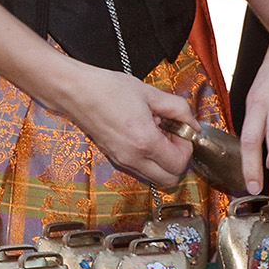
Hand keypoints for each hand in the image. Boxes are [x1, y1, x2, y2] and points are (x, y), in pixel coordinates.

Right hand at [50, 62, 198, 188]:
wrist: (76, 92)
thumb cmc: (109, 89)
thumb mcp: (151, 94)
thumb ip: (178, 109)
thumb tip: (192, 123)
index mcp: (144, 142)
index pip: (180, 164)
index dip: (187, 146)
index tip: (181, 129)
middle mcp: (132, 158)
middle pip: (169, 180)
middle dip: (178, 159)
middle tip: (173, 135)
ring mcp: (121, 160)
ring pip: (154, 177)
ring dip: (163, 160)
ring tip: (157, 132)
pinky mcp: (113, 158)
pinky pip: (139, 168)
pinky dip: (148, 157)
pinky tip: (143, 134)